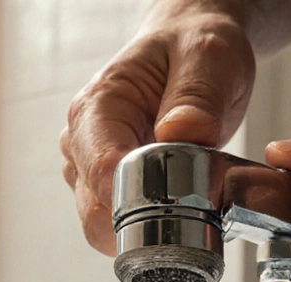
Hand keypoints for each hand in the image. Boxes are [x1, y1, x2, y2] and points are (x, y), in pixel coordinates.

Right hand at [60, 2, 255, 255]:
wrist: (187, 48)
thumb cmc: (191, 47)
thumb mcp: (209, 56)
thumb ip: (197, 95)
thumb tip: (183, 133)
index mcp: (97, 107)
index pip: (102, 172)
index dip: (140, 199)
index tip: (184, 202)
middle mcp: (81, 141)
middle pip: (96, 210)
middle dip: (146, 220)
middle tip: (196, 201)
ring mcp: (88, 167)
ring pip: (104, 224)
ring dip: (148, 225)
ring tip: (188, 193)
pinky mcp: (103, 185)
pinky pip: (119, 224)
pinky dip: (150, 224)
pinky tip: (176, 198)